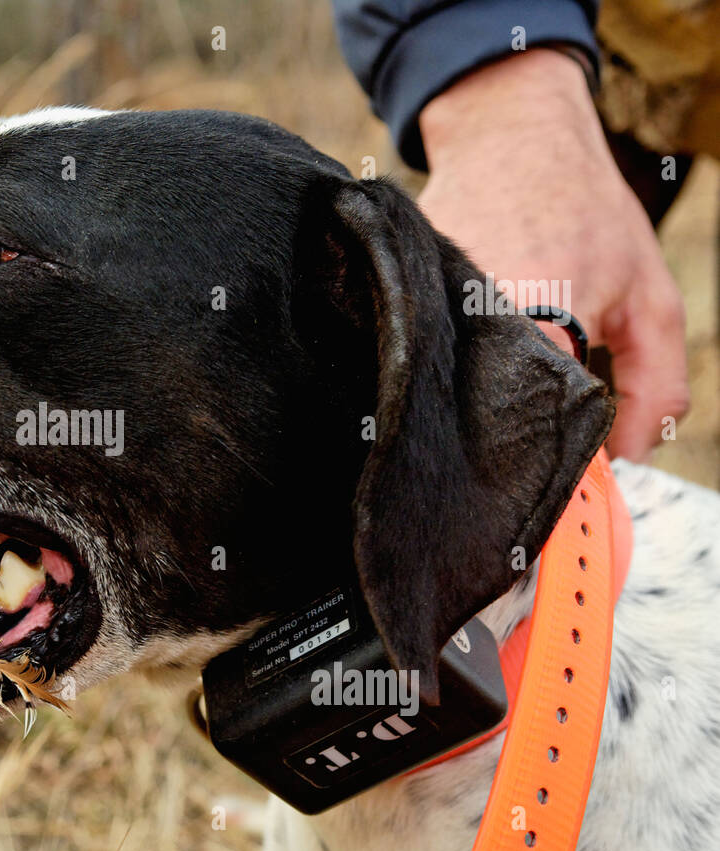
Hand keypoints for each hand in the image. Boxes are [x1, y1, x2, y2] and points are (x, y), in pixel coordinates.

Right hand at [418, 48, 688, 461]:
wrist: (508, 134)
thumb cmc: (583, 208)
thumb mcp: (648, 294)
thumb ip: (656, 384)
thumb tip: (625, 458)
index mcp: (539, 318)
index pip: (535, 431)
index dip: (543, 476)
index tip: (548, 515)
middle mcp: (471, 317)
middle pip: (476, 422)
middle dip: (495, 454)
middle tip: (506, 485)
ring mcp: (422, 305)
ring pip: (438, 394)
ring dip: (459, 414)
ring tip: (472, 419)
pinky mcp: (394, 296)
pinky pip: (413, 358)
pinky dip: (432, 375)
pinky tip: (445, 371)